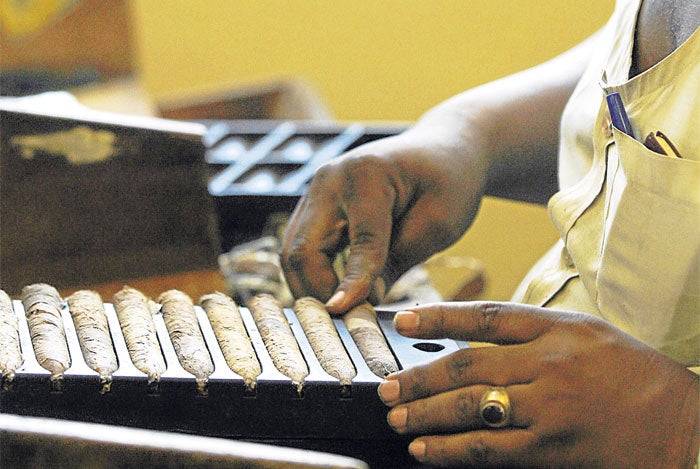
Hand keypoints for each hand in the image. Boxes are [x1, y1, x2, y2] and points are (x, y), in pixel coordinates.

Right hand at [280, 128, 487, 312]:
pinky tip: (335, 296)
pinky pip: (302, 246)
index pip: (359, 241)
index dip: (353, 283)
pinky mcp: (317, 205)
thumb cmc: (450, 181)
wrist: (444, 148)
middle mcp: (330, 179)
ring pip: (293, 251)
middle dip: (318, 291)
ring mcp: (318, 191)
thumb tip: (361, 303)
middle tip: (342, 325)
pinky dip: (314, 274)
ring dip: (311, 286)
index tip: (345, 316)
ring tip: (339, 316)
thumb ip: (397, 260)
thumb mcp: (439, 223)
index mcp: (368, 176)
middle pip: (302, 248)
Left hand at [378, 302, 698, 467]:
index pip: (484, 317)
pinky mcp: (553, 448)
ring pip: (471, 407)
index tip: (403, 320)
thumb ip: (534, 332)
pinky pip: (491, 449)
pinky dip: (452, 449)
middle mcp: (548, 363)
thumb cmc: (633, 374)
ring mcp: (549, 407)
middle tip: (387, 386)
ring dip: (426, 413)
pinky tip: (427, 450)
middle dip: (419, 377)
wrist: (685, 422)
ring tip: (397, 417)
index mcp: (556, 328)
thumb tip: (475, 337)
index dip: (438, 317)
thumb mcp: (587, 333)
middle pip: (467, 365)